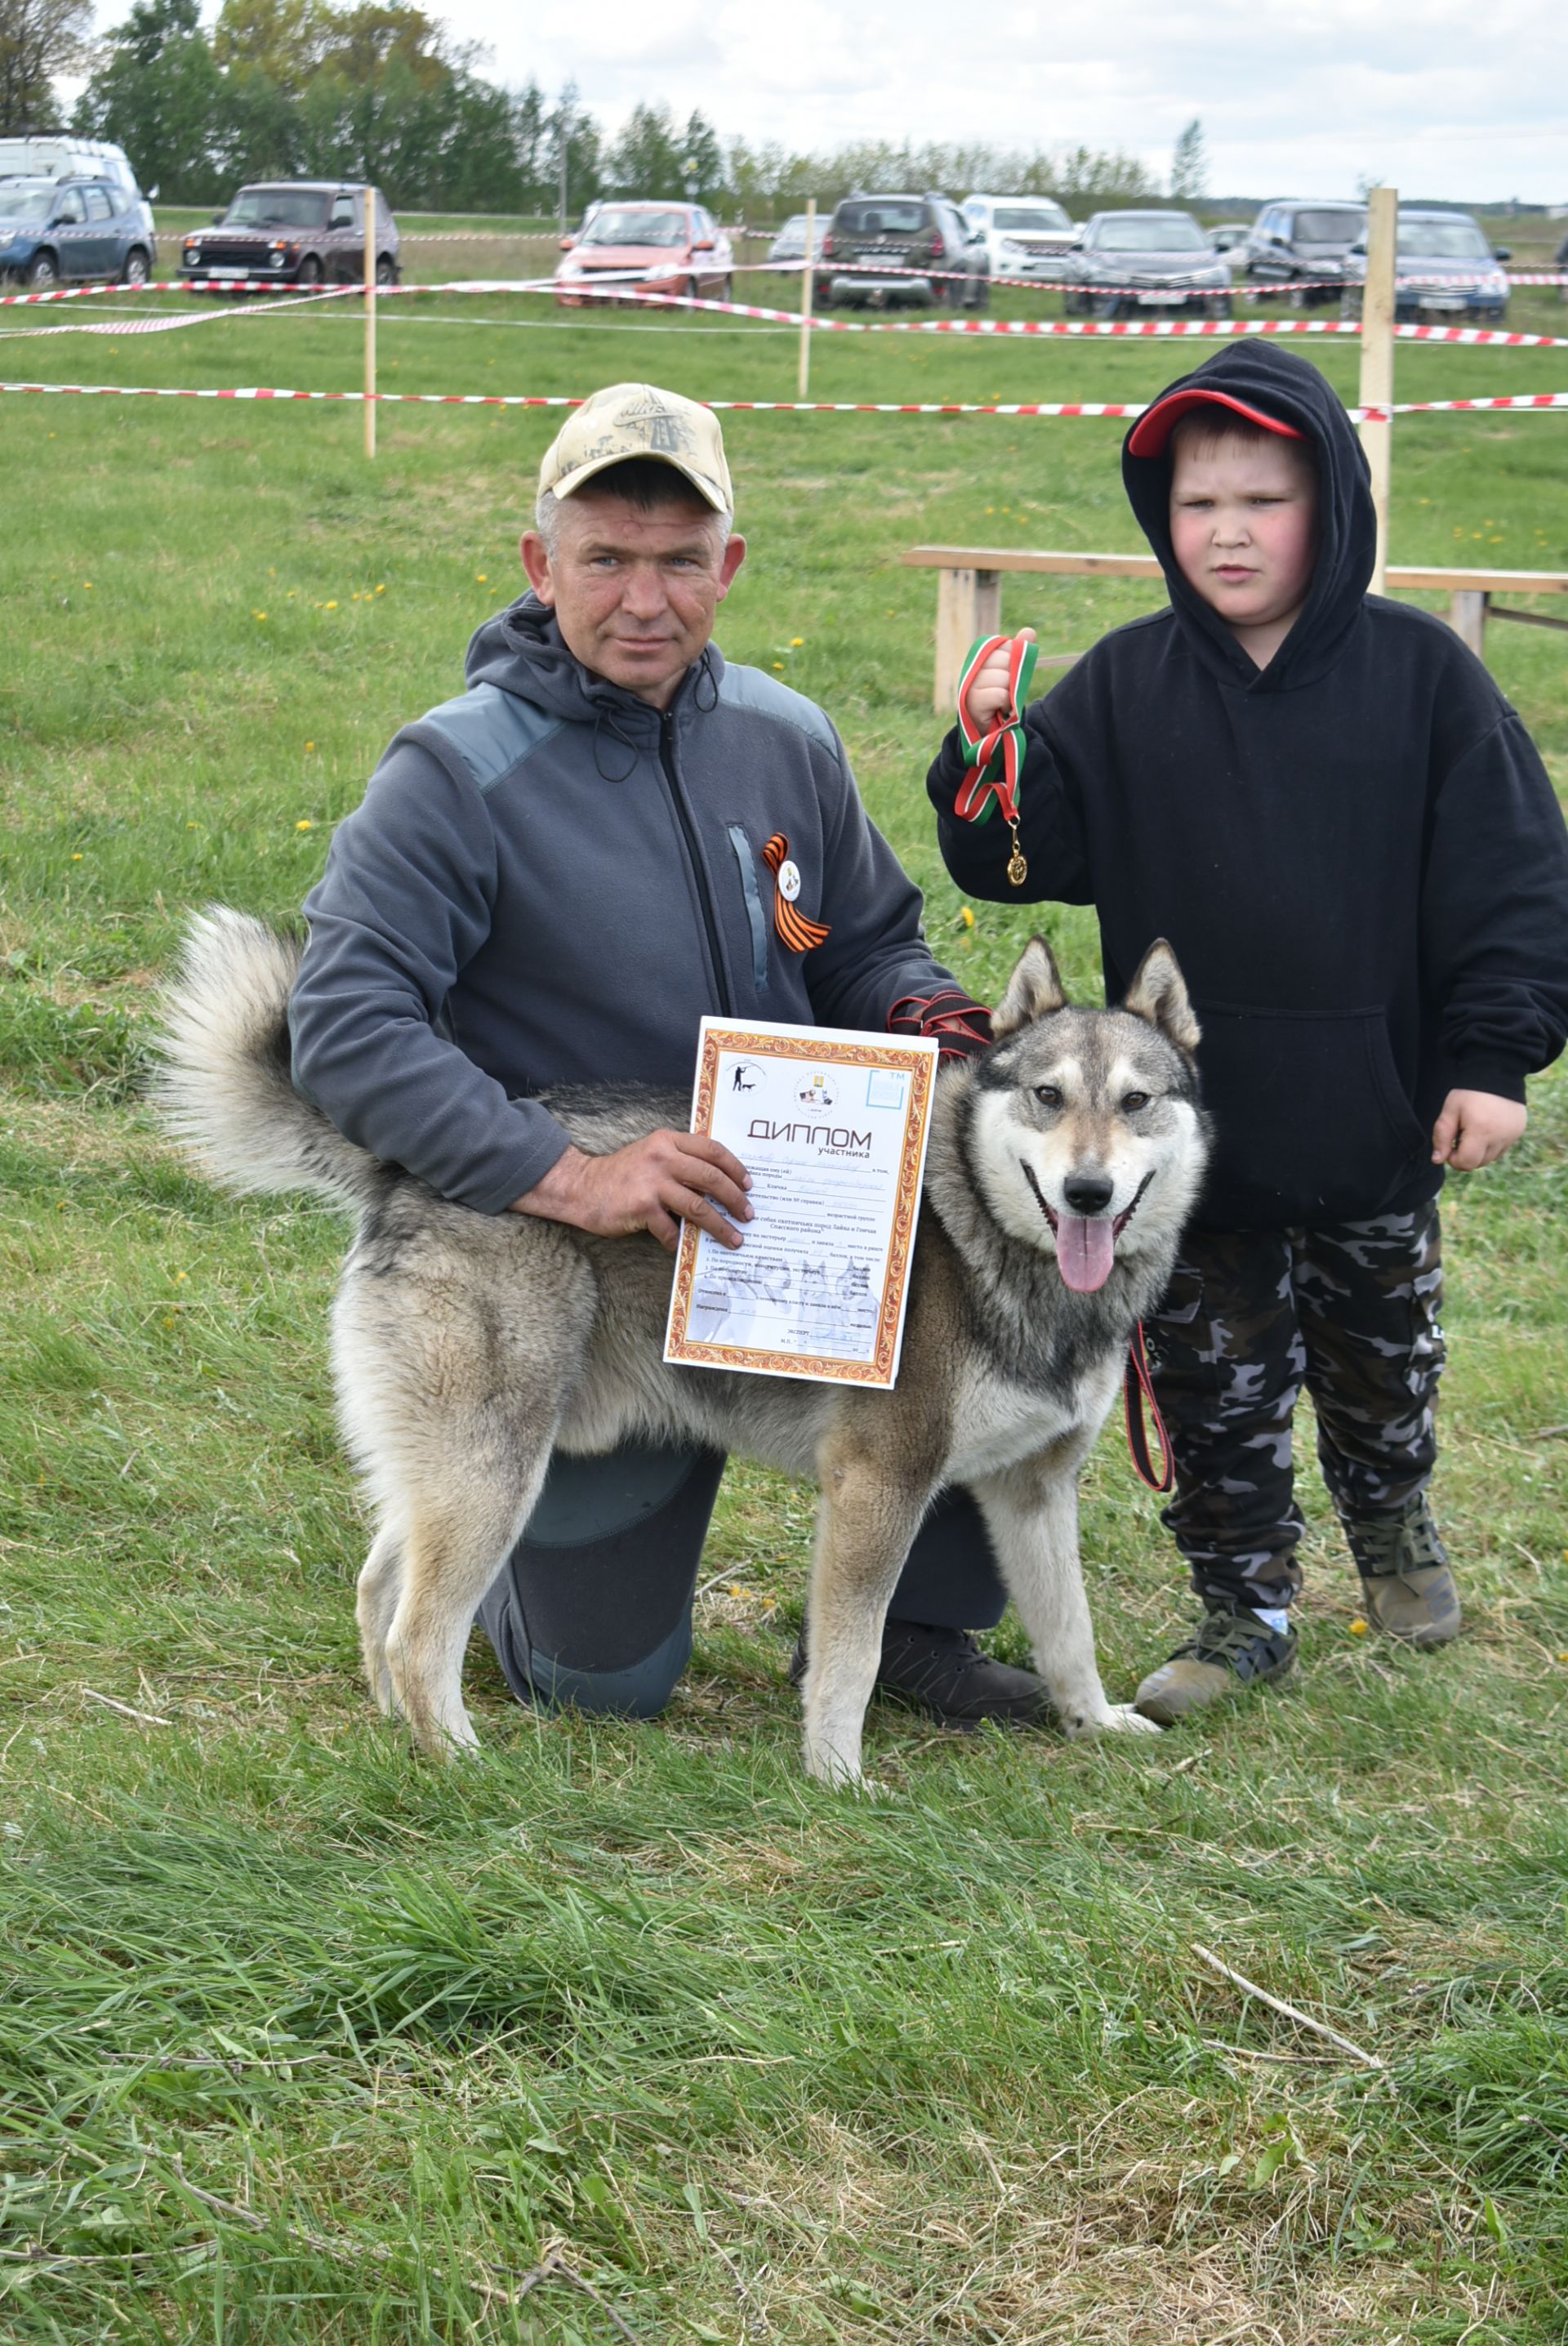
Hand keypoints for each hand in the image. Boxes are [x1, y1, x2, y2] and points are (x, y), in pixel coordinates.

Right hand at [510, 1133, 753, 1251]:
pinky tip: (683, 1247)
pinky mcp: (641, 1207)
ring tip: (733, 1239)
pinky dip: (680, 1240)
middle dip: (735, 1199)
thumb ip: (680, 1160)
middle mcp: (662, 1157)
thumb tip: (718, 1184)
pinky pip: (671, 1229)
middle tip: (748, 1214)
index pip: (712, 1150)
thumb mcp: (652, 1154)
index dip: (735, 1168)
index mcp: (668, 1141)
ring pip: (698, 1206)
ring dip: (720, 1226)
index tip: (749, 1185)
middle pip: (711, 1177)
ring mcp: (652, 1182)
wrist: (581, 1187)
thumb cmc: (621, 1174)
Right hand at [962, 627, 1035, 729]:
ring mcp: (969, 682)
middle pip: (1007, 660)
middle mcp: (972, 666)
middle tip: (1004, 691)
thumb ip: (1020, 654)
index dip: (1014, 661)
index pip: (1006, 646)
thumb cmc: (1001, 699)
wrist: (990, 729)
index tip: (1008, 675)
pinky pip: (1001, 694)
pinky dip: (1005, 703)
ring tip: (1001, 702)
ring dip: (1010, 693)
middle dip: (1012, 678)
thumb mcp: (1013, 674)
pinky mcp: (972, 700)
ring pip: (1005, 678)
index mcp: (981, 656)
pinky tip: (999, 709)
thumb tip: (1029, 631)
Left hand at [1430, 1089, 1527, 1169]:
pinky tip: (1487, 1126)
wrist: (1497, 1073)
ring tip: (1474, 1129)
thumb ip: (1441, 1136)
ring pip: (1491, 1158)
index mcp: (1481, 1131)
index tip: (1450, 1143)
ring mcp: (1512, 1135)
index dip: (1453, 1158)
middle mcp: (1500, 1137)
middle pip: (1479, 1163)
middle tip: (1461, 1134)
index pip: (1466, 1163)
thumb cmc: (1469, 1092)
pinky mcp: (1518, 1132)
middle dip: (1466, 1155)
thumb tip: (1438, 1160)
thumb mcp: (1450, 1110)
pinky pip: (1502, 1148)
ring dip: (1479, 1151)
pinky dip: (1492, 1144)